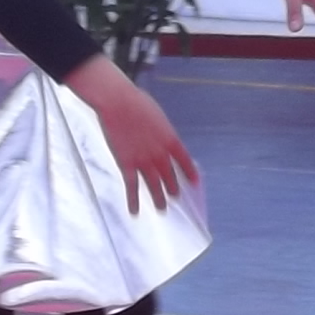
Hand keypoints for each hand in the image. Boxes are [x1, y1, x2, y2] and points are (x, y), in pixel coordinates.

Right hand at [71, 56, 197, 213]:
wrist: (119, 104)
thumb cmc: (136, 102)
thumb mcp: (157, 115)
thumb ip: (160, 130)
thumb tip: (159, 135)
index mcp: (170, 139)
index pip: (185, 160)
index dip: (190, 172)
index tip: (195, 182)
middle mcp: (161, 153)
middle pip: (170, 175)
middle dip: (173, 187)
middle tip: (175, 197)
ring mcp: (145, 161)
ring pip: (154, 185)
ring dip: (158, 199)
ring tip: (162, 209)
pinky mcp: (128, 165)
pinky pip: (132, 187)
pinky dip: (133, 201)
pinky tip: (135, 212)